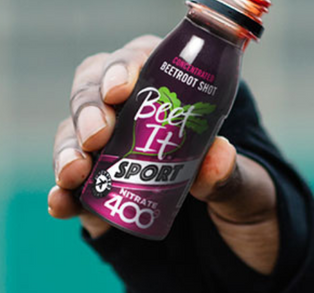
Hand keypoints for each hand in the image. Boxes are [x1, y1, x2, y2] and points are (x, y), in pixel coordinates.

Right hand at [48, 35, 280, 274]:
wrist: (235, 253)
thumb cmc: (248, 205)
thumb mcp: (254, 191)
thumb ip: (234, 175)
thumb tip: (216, 156)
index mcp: (179, 95)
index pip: (143, 60)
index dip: (125, 66)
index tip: (122, 89)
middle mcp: (138, 116)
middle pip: (96, 91)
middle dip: (89, 108)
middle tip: (97, 135)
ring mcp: (113, 154)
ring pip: (74, 136)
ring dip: (68, 149)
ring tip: (74, 173)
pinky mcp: (97, 196)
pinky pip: (69, 189)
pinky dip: (61, 193)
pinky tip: (60, 202)